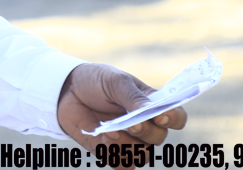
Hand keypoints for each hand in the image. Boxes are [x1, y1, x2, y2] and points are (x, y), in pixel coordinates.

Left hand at [57, 64, 186, 154]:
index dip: (173, 119)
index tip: (160, 116)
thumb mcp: (115, 81)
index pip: (176, 117)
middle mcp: (145, 125)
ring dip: (127, 144)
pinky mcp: (111, 151)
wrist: (66, 90)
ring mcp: (129, 140)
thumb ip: (133, 97)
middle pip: (159, 138)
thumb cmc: (95, 81)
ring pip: (141, 154)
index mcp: (151, 105)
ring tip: (110, 130)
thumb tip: (152, 111)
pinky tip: (103, 138)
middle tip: (131, 123)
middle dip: (146, 132)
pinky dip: (115, 155)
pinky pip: (122, 165)